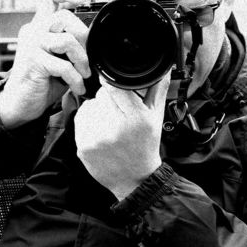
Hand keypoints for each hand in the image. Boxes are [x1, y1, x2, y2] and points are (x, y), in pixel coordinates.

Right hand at [0, 0, 90, 128]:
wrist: (21, 104)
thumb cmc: (43, 81)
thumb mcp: (59, 58)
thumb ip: (70, 45)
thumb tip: (94, 39)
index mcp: (39, 26)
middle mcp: (33, 31)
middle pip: (64, 16)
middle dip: (83, 35)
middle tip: (87, 56)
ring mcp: (32, 45)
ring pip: (67, 40)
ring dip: (82, 61)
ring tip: (84, 75)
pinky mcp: (33, 61)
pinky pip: (63, 66)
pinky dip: (75, 79)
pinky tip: (77, 88)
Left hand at [74, 74, 169, 200]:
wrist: (134, 179)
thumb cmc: (146, 145)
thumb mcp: (156, 117)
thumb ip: (159, 88)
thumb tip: (165, 67)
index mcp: (136, 118)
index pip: (115, 87)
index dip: (114, 83)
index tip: (112, 83)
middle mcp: (116, 128)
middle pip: (102, 95)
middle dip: (108, 99)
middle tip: (118, 112)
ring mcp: (98, 138)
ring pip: (90, 105)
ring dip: (98, 109)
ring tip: (110, 123)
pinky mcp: (84, 146)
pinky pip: (81, 118)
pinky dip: (88, 120)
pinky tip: (100, 130)